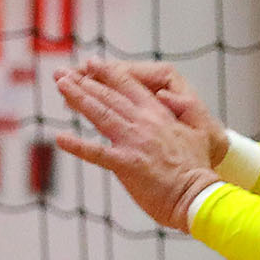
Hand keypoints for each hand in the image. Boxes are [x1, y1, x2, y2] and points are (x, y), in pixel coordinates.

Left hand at [54, 60, 220, 231]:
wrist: (198, 196)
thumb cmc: (198, 169)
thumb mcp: (198, 132)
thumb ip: (183, 111)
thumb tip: (164, 95)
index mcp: (160, 114)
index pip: (130, 87)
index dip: (109, 73)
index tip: (92, 63)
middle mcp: (144, 123)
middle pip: (109, 96)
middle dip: (84, 82)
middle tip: (62, 72)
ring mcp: (133, 143)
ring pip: (100, 114)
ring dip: (78, 98)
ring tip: (61, 85)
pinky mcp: (126, 165)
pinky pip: (97, 153)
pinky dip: (78, 146)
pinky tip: (60, 138)